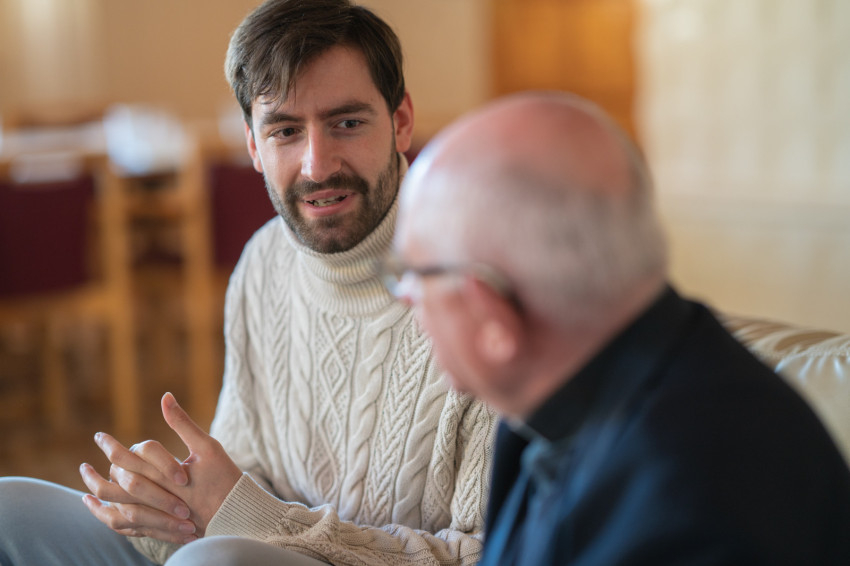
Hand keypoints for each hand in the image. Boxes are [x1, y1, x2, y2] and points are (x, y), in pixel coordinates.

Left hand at [81, 393, 241, 540]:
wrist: (235, 516)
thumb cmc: (224, 478)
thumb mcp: (208, 447)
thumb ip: (182, 423)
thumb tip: (165, 396)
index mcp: (165, 475)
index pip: (127, 458)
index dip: (110, 446)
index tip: (100, 436)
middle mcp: (156, 496)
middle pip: (115, 482)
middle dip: (97, 467)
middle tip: (87, 460)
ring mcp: (155, 515)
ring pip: (115, 506)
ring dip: (98, 491)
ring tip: (88, 479)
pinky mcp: (157, 527)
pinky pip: (124, 526)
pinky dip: (107, 516)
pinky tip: (99, 506)